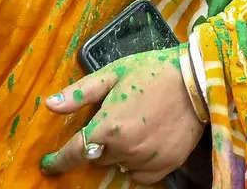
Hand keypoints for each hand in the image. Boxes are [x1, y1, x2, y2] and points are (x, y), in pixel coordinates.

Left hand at [40, 47, 204, 180]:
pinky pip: (140, 175)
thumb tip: (49, 105)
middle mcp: (124, 148)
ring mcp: (146, 159)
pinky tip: (144, 144)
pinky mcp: (166, 165)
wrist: (198, 78)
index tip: (48, 165)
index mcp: (108, 126)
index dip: (58, 161)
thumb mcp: (113, 74)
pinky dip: (137, 164)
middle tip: (114, 121)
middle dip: (99, 142)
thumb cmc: (152, 71)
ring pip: (119, 164)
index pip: (74, 153)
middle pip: (98, 156)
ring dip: (119, 152)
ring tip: (134, 127)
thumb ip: (80, 93)